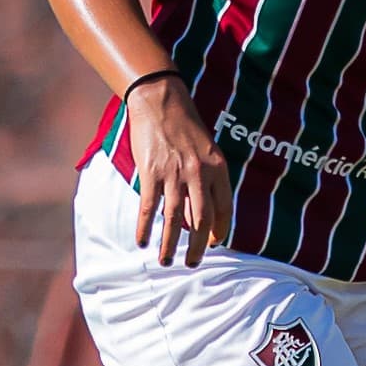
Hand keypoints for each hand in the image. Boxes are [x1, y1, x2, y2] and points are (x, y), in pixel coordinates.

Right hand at [125, 76, 232, 265]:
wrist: (161, 103)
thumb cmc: (185, 128)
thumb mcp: (206, 152)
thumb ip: (206, 181)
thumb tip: (199, 215)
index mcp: (219, 169)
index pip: (224, 208)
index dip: (220, 230)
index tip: (214, 244)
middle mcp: (200, 174)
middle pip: (202, 219)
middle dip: (198, 245)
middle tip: (192, 263)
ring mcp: (175, 174)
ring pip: (175, 218)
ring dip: (170, 243)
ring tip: (167, 261)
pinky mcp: (151, 172)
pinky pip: (149, 207)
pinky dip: (145, 227)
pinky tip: (141, 241)